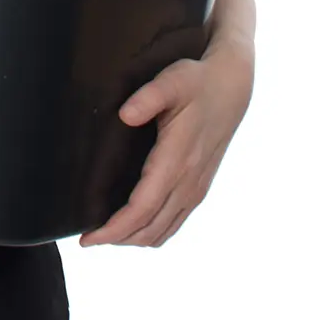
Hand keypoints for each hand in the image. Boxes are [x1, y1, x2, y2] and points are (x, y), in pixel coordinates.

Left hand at [79, 44, 254, 248]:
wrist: (232, 87)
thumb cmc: (198, 82)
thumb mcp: (173, 80)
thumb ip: (149, 96)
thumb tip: (126, 114)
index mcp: (178, 160)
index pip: (142, 208)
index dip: (114, 228)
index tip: (88, 238)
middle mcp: (188, 182)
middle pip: (149, 228)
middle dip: (117, 238)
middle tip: (88, 238)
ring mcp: (196, 188)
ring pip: (162, 231)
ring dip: (133, 238)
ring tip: (106, 234)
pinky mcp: (199, 188)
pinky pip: (174, 224)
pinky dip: (151, 232)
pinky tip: (134, 225)